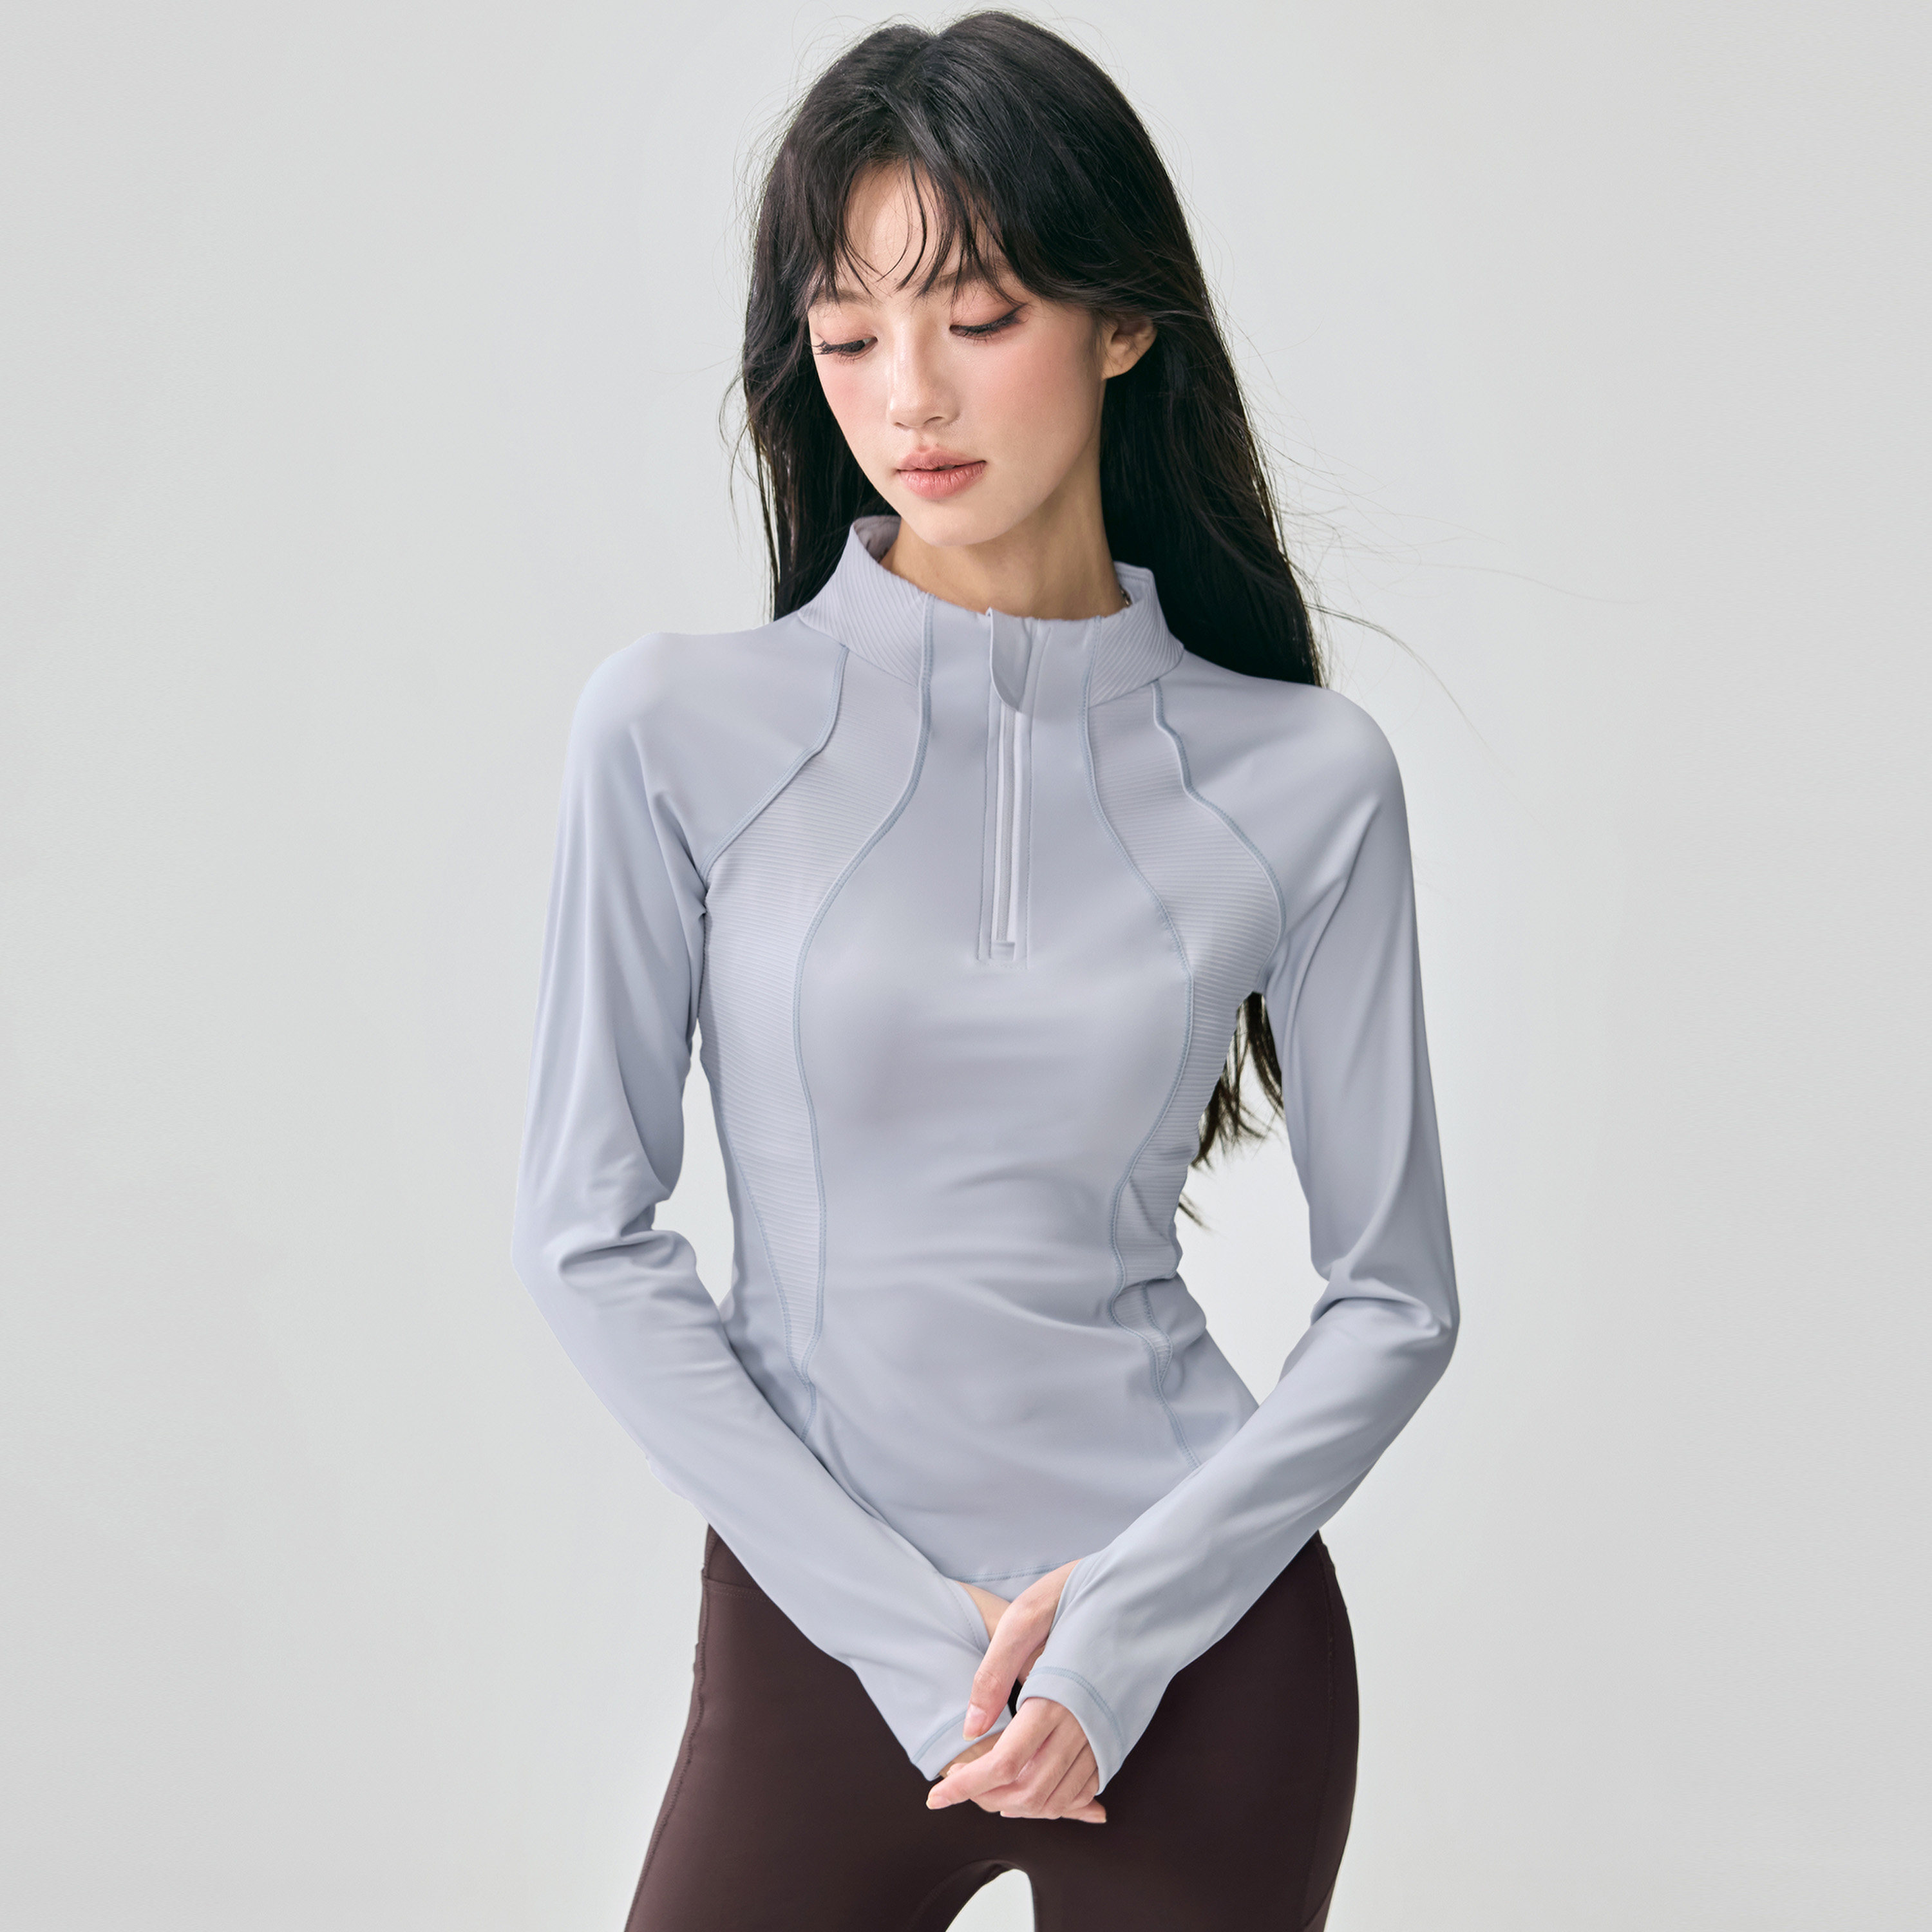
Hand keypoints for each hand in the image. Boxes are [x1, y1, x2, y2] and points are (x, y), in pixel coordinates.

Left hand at [935, 1559, 1099, 1821]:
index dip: (966, 1786)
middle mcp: (1084, 1726)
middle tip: (961, 1786)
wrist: (1142, 1591)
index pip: (1005, 1764)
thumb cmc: (1078, 1595)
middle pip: (1031, 1790)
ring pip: (1060, 1796)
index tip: (936, 1797)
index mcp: (1055, 1698)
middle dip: (990, 1798)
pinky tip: (1034, 1784)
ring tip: (990, 1787)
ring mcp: (1105, 1734)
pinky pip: (1087, 1784)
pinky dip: (1057, 1797)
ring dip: (1021, 1804)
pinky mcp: (1118, 1735)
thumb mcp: (1025, 1618)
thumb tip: (970, 1727)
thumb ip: (994, 1674)